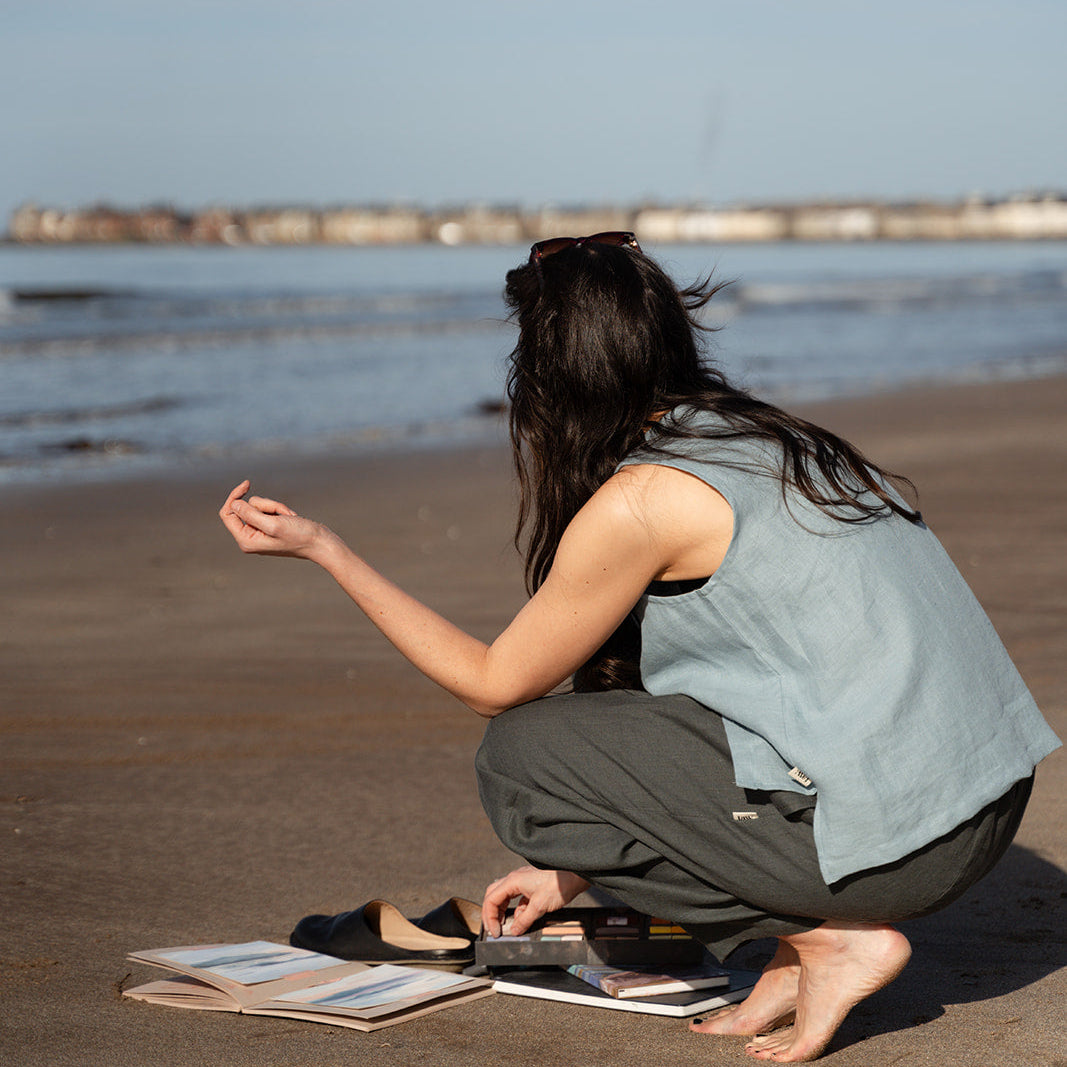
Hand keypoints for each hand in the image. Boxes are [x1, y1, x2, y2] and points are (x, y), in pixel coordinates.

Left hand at [219, 480, 335, 559]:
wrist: (320, 543)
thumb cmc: (299, 536)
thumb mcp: (273, 524)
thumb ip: (251, 514)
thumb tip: (234, 503)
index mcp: (246, 541)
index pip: (228, 514)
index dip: (234, 497)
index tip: (247, 484)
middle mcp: (250, 538)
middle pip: (245, 508)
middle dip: (265, 505)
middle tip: (282, 514)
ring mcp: (260, 532)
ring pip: (258, 506)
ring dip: (275, 507)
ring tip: (289, 517)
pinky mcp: (269, 527)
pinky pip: (267, 509)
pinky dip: (279, 510)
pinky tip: (291, 518)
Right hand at [481, 866, 589, 937]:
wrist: (574, 875)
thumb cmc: (558, 884)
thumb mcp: (539, 906)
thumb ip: (524, 920)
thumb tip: (514, 931)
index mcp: (513, 881)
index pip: (491, 900)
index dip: (490, 918)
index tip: (495, 932)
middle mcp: (515, 879)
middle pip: (494, 895)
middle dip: (491, 913)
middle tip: (493, 929)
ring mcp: (522, 881)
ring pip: (504, 896)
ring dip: (502, 911)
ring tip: (504, 926)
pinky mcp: (531, 886)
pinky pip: (516, 898)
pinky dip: (514, 909)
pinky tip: (520, 919)